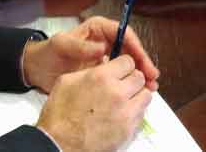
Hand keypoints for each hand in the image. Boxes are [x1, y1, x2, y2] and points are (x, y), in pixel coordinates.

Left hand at [24, 16, 159, 92]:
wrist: (36, 70)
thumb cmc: (48, 53)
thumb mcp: (61, 45)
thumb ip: (80, 45)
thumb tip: (102, 48)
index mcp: (98, 29)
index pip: (124, 34)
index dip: (136, 48)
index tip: (143, 62)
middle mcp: (105, 41)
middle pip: (130, 49)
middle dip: (142, 63)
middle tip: (152, 78)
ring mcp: (105, 57)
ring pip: (128, 63)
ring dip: (140, 74)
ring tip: (151, 88)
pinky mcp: (102, 71)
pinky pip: (120, 75)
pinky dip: (129, 83)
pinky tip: (137, 92)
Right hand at [35, 56, 154, 151]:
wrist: (59, 145)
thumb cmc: (59, 114)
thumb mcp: (67, 81)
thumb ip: (90, 70)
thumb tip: (103, 66)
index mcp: (102, 77)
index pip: (128, 61)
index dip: (123, 65)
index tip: (120, 70)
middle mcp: (118, 93)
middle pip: (140, 78)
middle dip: (132, 79)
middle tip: (122, 85)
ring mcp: (126, 113)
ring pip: (146, 96)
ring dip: (136, 96)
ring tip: (124, 101)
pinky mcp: (129, 131)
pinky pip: (141, 115)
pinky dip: (134, 113)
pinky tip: (121, 116)